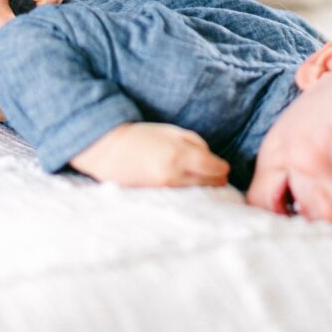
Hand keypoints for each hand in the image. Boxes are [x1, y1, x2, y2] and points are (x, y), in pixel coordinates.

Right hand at [70, 122, 230, 187]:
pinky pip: (181, 199)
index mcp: (180, 155)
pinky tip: (184, 189)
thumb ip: (196, 144)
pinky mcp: (156, 200)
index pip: (216, 169)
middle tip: (214, 175)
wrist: (108, 150)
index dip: (222, 168)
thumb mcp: (172, 132)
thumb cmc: (142, 136)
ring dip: (202, 189)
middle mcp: (174, 176)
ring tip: (200, 182)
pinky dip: (186, 195)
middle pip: (210, 185)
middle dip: (216, 180)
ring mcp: (164, 191)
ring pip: (197, 194)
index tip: (221, 167)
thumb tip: (213, 161)